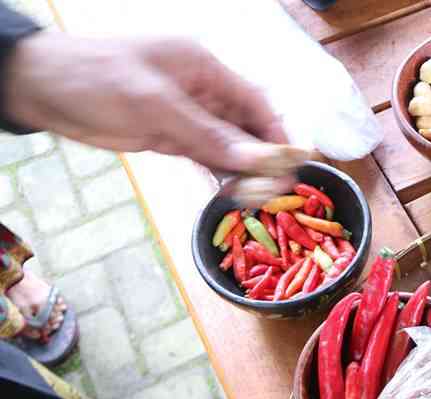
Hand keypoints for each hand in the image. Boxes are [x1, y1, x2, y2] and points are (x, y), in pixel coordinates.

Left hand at [4, 31, 288, 171]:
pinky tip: (231, 195)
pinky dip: (219, 175)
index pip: (256, 102)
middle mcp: (201, 91)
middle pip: (247, 127)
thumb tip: (259, 160)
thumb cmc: (95, 79)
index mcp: (204, 68)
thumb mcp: (156, 106)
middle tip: (277, 192)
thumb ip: (209, 135)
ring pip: (228, 146)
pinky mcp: (168, 136)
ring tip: (257, 200)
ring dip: (243, 172)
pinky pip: (205, 157)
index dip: (277, 134)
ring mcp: (185, 115)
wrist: (39, 88)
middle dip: (263, 158)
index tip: (293, 166)